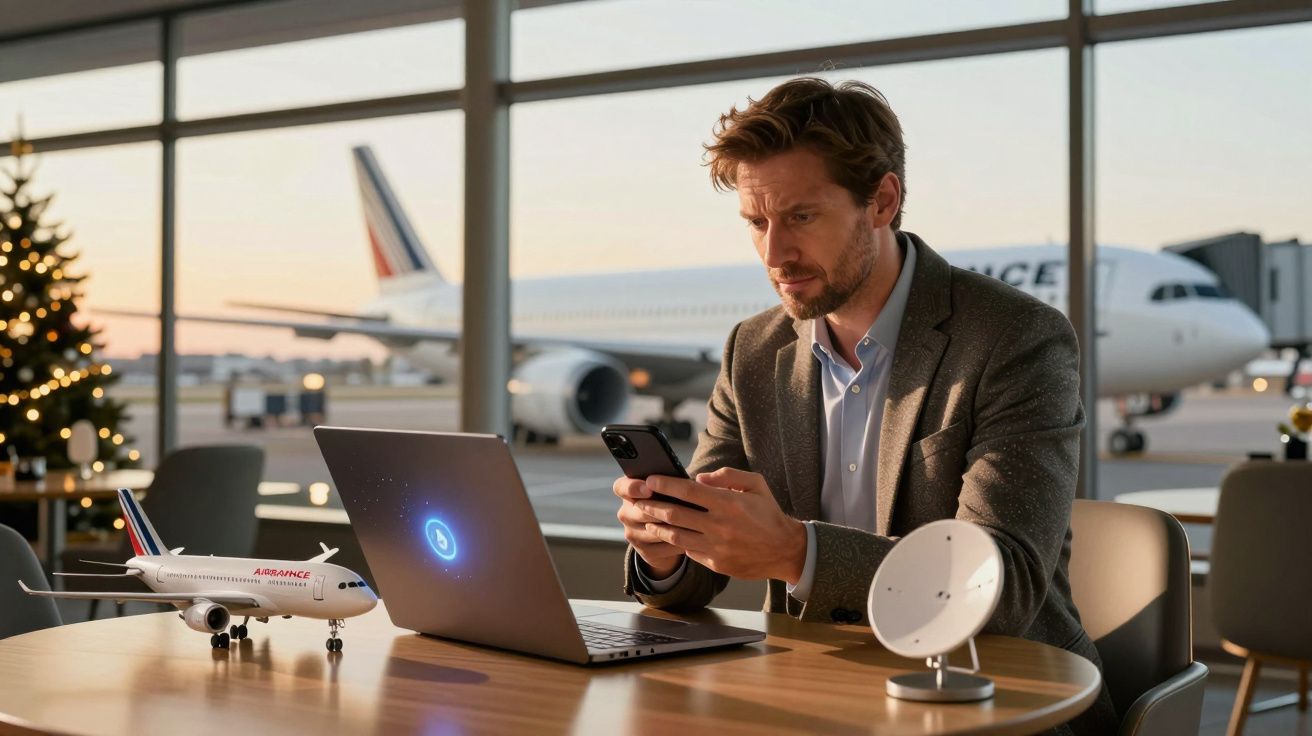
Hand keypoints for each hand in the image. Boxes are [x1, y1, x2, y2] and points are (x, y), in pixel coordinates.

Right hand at [614, 476, 684, 577]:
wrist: (666, 530)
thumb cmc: (669, 499)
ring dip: (675, 526)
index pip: (621, 487)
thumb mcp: (665, 488)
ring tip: (694, 522)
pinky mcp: (644, 551)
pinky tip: (693, 536)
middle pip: (642, 511)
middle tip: (684, 508)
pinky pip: (664, 546)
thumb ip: (670, 482)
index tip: (648, 489)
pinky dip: (680, 541)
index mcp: (627, 491)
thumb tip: (690, 480)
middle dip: (663, 509)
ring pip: (655, 530)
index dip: (633, 488)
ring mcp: (632, 534)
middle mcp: (625, 513)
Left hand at [635, 468, 806, 582]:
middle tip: (638, 499)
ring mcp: (716, 547)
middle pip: (675, 514)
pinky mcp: (715, 563)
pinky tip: (667, 535)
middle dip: (652, 505)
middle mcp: (719, 525)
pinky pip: (689, 550)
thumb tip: (699, 479)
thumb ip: (728, 475)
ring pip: (676, 536)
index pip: (687, 491)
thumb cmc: (768, 513)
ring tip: (647, 518)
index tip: (650, 479)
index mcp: (728, 503)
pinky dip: (676, 542)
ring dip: (658, 526)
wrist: (784, 550)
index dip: (665, 484)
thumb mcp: (756, 484)